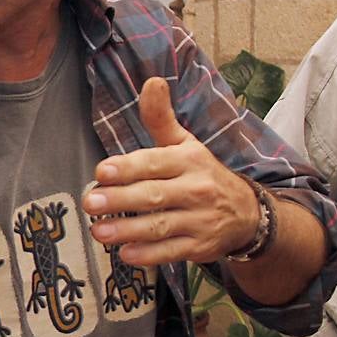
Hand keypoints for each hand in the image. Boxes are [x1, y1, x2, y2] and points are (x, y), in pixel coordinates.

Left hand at [83, 77, 259, 265]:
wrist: (247, 213)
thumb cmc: (200, 174)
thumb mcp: (184, 143)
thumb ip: (160, 118)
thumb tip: (152, 81)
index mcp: (188, 160)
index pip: (154, 162)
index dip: (128, 167)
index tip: (101, 171)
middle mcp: (196, 189)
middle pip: (154, 195)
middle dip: (120, 199)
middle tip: (90, 202)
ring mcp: (199, 220)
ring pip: (160, 226)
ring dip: (128, 230)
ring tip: (98, 231)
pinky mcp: (200, 247)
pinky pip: (173, 252)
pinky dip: (150, 254)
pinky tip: (126, 254)